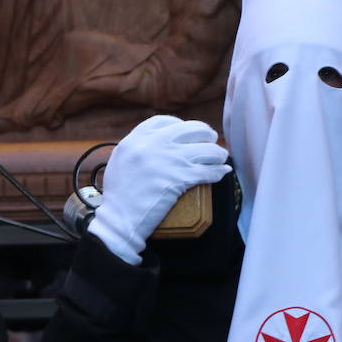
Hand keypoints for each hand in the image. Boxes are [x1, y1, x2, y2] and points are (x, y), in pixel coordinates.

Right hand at [88, 115, 228, 264]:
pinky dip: (218, 171)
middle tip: (211, 143)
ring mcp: (167, 160)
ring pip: (205, 149)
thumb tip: (159, 143)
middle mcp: (152, 144)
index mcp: (135, 139)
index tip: (189, 133)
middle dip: (206, 134)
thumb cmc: (118, 196)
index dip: (182, 125)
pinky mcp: (179, 178)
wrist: (120, 219)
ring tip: (221, 159)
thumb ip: (137, 148)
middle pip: (191, 129)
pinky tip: (222, 172)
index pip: (165, 121)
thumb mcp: (120, 161)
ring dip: (217, 154)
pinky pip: (208, 171)